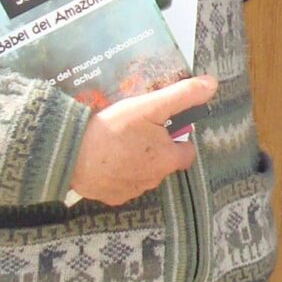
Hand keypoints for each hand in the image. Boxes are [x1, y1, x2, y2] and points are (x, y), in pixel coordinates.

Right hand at [66, 75, 216, 205]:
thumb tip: (212, 84)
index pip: (187, 151)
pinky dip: (117, 173)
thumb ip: (182, 95)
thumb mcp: (149, 106)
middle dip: (156, 148)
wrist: (69, 154)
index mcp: (167, 160)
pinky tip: (105, 158)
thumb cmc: (112, 129)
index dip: (178, 138)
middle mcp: (153, 181)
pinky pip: (121, 184)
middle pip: (164, 162)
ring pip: (143, 173)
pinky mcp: (110, 197)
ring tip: (119, 142)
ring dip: (136, 160)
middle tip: (137, 130)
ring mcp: (130, 192)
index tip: (163, 126)